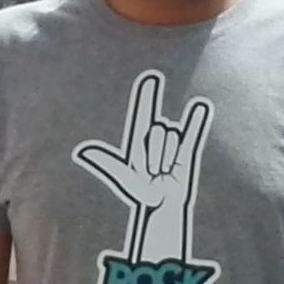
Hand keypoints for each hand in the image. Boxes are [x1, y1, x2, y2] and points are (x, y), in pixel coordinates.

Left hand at [73, 70, 213, 262]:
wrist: (162, 205)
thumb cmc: (140, 192)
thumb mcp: (122, 176)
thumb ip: (105, 162)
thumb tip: (83, 151)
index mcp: (139, 139)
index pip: (143, 112)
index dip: (147, 96)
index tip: (151, 78)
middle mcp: (155, 137)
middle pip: (158, 130)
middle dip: (156, 152)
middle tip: (153, 170)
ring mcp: (172, 143)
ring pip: (172, 136)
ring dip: (168, 157)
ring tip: (164, 171)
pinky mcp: (187, 151)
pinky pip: (193, 132)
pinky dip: (196, 120)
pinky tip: (199, 106)